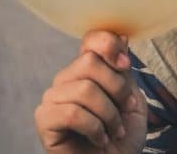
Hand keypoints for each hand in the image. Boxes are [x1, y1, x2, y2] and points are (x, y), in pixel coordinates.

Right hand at [35, 30, 147, 153]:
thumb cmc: (121, 137)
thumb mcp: (131, 99)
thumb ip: (124, 71)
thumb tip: (123, 37)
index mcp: (86, 70)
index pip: (91, 39)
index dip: (109, 45)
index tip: (126, 64)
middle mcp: (66, 79)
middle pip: (89, 62)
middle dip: (116, 88)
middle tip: (124, 110)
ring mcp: (52, 98)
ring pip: (84, 89)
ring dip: (109, 115)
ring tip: (114, 131)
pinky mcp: (45, 119)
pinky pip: (72, 113)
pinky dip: (94, 128)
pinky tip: (100, 140)